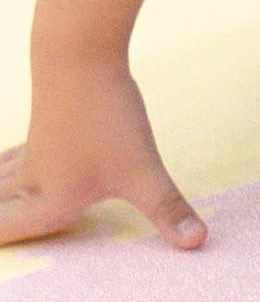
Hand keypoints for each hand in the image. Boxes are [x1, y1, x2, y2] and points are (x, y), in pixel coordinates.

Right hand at [0, 50, 195, 254]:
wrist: (79, 58)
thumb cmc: (106, 120)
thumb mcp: (143, 169)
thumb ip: (167, 209)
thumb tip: (198, 244)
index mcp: (47, 204)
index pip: (2, 234)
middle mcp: (30, 184)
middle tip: (1, 229)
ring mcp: (31, 155)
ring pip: (0, 183)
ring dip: (0, 200)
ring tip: (3, 206)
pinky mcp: (41, 130)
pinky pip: (10, 161)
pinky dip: (4, 172)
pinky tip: (8, 169)